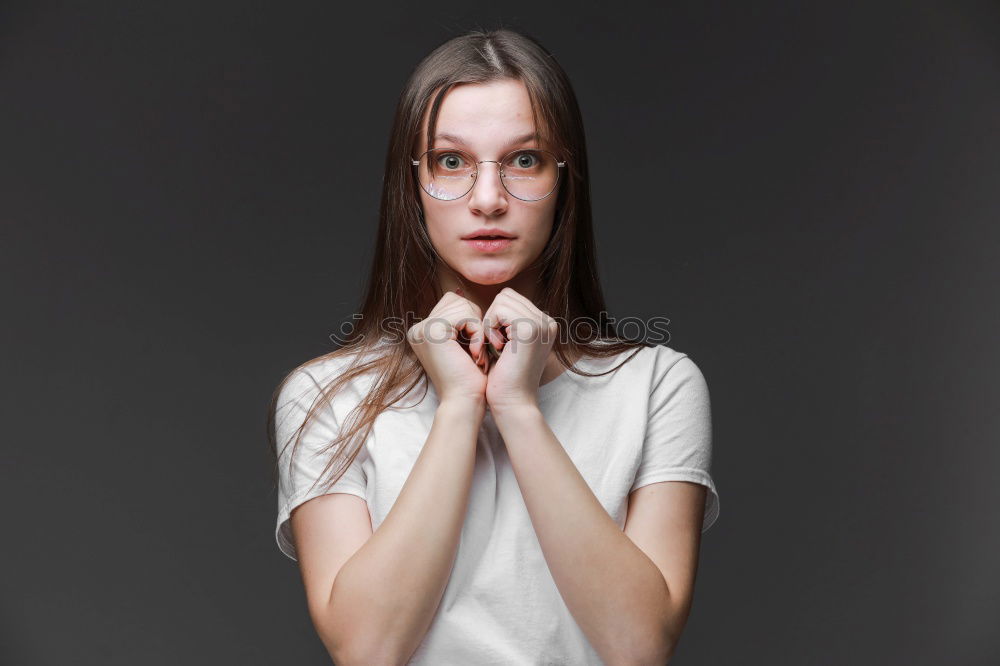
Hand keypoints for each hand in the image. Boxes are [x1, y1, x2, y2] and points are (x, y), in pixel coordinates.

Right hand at [407, 289, 488, 406]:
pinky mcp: (433, 331)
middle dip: (474, 322)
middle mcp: (417, 329)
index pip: (451, 302)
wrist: (465, 402)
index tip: (473, 346)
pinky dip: (477, 332)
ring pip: (462, 305)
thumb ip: (458, 319)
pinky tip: (474, 353)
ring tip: (475, 354)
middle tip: (475, 352)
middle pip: (456, 300)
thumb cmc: (469, 378)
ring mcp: (422, 329)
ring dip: (477, 329)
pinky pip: (466, 315)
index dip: (470, 319)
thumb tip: (459, 290)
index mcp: (421, 331)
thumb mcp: (462, 342)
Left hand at [481, 287, 558, 412]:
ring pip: (502, 300)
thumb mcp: (509, 343)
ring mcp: (541, 323)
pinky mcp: (530, 328)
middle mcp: (548, 321)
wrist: (512, 402)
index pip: (511, 298)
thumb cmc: (505, 377)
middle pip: (506, 295)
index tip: (497, 344)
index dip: (495, 318)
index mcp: (545, 324)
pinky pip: (498, 310)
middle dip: (492, 318)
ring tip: (496, 347)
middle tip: (495, 345)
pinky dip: (490, 327)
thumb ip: (508, 322)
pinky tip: (497, 347)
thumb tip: (497, 298)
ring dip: (490, 323)